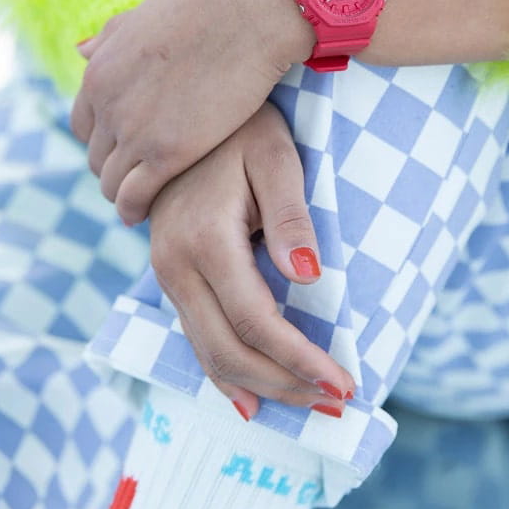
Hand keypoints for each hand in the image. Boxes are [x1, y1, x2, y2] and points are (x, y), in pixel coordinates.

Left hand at [70, 0, 313, 224]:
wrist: (247, 8)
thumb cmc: (209, 4)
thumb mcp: (144, 15)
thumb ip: (111, 36)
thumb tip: (81, 49)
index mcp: (100, 70)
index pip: (83, 123)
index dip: (104, 139)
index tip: (126, 149)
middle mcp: (108, 103)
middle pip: (96, 156)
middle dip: (114, 170)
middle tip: (137, 181)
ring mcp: (135, 129)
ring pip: (111, 182)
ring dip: (122, 196)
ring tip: (140, 205)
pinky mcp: (167, 152)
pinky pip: (136, 196)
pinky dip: (135, 209)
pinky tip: (146, 214)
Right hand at [147, 100, 355, 416]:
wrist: (183, 105)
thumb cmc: (243, 128)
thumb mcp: (276, 158)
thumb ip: (292, 218)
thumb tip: (309, 278)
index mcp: (204, 239)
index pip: (255, 322)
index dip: (299, 360)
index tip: (343, 383)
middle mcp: (174, 264)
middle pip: (228, 351)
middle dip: (284, 385)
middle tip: (335, 402)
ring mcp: (165, 271)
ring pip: (207, 352)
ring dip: (258, 386)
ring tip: (307, 403)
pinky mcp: (167, 272)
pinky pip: (195, 335)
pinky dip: (225, 371)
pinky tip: (251, 395)